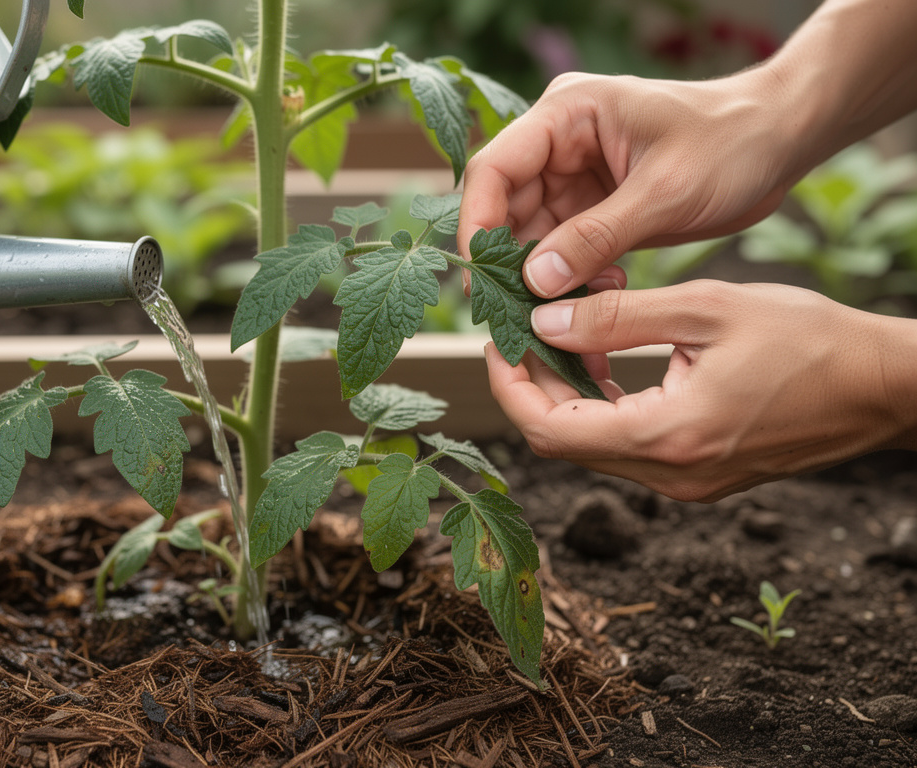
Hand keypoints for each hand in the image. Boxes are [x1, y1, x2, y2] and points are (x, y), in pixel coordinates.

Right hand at [459, 71, 803, 297]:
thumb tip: (535, 282)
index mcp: (566, 113)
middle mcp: (560, 142)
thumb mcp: (664, 193)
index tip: (481, 275)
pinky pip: (563, 248)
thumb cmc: (733, 144)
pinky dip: (571, 278)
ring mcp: (575, 175)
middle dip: (510, 261)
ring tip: (562, 313)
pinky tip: (597, 296)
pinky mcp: (594, 206)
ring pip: (530, 234)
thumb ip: (595, 237)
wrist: (782, 140)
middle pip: (504, 206)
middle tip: (517, 313)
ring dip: (542, 277)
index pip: (494, 168)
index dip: (478, 222)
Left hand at [487, 280, 916, 500]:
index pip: (550, 429)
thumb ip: (617, 318)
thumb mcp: (706, 309)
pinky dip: (603, 407)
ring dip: (565, 397)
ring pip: (594, 446)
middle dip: (530, 387)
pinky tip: (603, 361)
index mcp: (668, 437)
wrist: (885, 387)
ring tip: (557, 337)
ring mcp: (686, 483)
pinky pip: (628, 447)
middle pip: (564, 442)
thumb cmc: (809, 340)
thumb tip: (543, 323)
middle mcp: (670, 475)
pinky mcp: (700, 475)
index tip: (496, 342)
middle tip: (519, 332)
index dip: (509, 386)